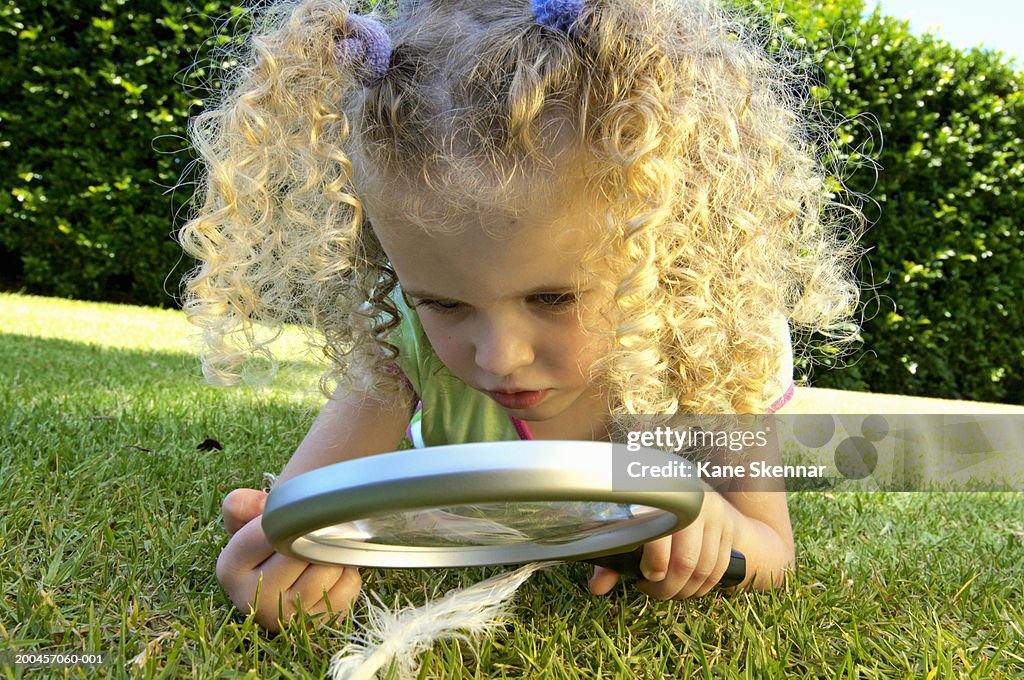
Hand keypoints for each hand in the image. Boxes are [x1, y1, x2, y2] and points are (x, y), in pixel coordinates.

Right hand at [217, 488, 360, 631]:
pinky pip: (347, 586)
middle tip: (317, 528)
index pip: (271, 533)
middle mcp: (252, 599)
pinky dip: (348, 572)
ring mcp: (285, 617)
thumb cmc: (266, 544)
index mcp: (230, 569)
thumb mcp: (246, 521)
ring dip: (334, 553)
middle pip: (300, 553)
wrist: (282, 581)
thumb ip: (243, 506)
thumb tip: (253, 504)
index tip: (298, 512)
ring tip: (323, 549)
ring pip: (326, 570)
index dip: (290, 518)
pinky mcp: (316, 623)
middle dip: (314, 535)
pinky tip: (334, 570)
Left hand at [588, 490, 737, 598]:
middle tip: (652, 589)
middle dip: (667, 586)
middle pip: (685, 561)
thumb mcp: (631, 527)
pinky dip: (702, 587)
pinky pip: (719, 569)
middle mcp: (692, 502)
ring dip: (684, 590)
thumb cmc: (652, 512)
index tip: (642, 576)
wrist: (690, 491)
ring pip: (704, 569)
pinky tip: (686, 587)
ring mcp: (714, 514)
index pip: (661, 536)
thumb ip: (613, 557)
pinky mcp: (727, 527)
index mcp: (661, 494)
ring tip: (666, 589)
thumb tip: (596, 587)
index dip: (653, 564)